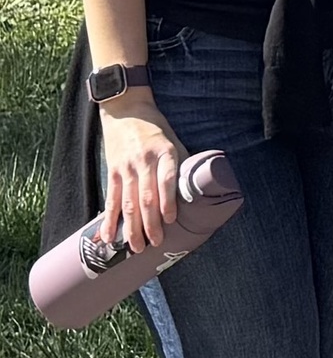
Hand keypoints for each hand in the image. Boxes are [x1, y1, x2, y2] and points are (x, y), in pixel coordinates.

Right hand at [98, 101, 185, 255]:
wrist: (126, 110)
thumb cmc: (157, 130)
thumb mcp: (175, 142)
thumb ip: (181, 166)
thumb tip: (198, 194)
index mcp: (165, 154)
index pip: (166, 180)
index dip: (167, 202)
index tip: (170, 220)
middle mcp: (144, 162)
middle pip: (145, 198)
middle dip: (149, 224)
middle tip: (154, 244)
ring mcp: (125, 168)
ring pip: (127, 203)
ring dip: (130, 228)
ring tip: (135, 247)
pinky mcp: (113, 172)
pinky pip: (111, 199)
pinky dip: (109, 220)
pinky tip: (109, 237)